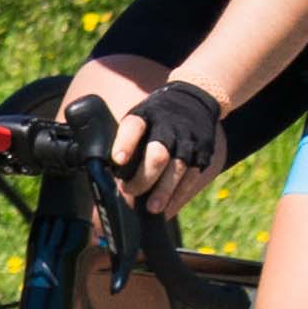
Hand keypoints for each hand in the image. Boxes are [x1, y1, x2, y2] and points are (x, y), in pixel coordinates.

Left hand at [110, 73, 228, 217]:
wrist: (193, 100)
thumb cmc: (156, 118)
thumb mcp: (139, 117)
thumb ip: (126, 140)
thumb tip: (104, 172)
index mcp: (147, 116)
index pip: (134, 127)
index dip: (125, 143)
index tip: (117, 160)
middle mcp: (169, 127)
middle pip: (158, 153)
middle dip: (144, 177)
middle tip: (130, 190)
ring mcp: (188, 141)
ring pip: (178, 168)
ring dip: (164, 191)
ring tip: (152, 208)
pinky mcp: (203, 153)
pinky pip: (192, 178)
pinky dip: (179, 195)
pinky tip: (169, 208)